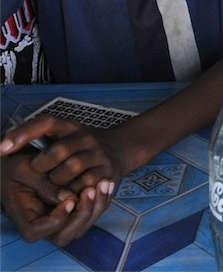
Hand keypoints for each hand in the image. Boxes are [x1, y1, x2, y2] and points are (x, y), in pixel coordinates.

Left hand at [0, 114, 125, 192]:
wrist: (120, 149)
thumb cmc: (79, 147)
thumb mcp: (61, 136)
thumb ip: (36, 138)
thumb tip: (2, 148)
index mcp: (69, 126)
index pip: (45, 122)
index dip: (23, 133)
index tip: (1, 148)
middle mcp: (85, 136)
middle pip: (57, 150)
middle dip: (41, 165)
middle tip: (39, 172)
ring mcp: (98, 153)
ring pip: (70, 169)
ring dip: (57, 180)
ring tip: (56, 182)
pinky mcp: (106, 171)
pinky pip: (84, 184)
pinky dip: (73, 190)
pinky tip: (70, 189)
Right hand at [0, 150, 113, 245]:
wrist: (20, 156)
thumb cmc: (17, 163)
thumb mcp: (26, 169)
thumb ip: (46, 186)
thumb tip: (70, 199)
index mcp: (23, 215)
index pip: (36, 231)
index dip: (56, 220)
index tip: (69, 201)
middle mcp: (40, 223)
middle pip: (63, 236)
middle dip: (82, 216)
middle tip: (91, 190)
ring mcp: (57, 218)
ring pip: (80, 227)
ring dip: (96, 208)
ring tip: (104, 183)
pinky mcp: (70, 210)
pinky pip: (88, 214)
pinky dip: (100, 201)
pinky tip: (107, 182)